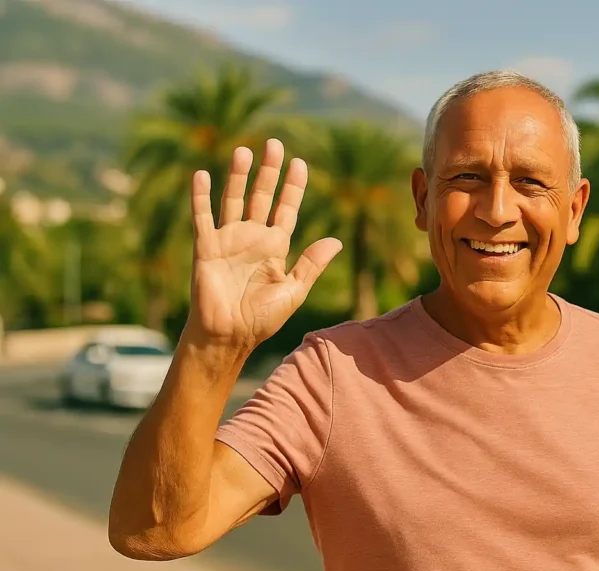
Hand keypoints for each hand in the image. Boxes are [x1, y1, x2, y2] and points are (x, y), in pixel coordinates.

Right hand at [183, 139, 341, 351]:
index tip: (300, 163)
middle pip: (262, 197)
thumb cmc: (261, 319)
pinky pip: (202, 217)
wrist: (229, 336)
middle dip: (269, 172)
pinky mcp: (206, 248)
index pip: (286, 210)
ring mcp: (228, 241)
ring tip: (245, 150)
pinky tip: (202, 174)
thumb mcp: (293, 290)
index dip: (293, 187)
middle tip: (275, 144)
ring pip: (234, 200)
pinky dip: (200, 196)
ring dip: (239, 177)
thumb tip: (335, 241)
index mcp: (275, 248)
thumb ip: (311, 264)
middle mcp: (252, 238)